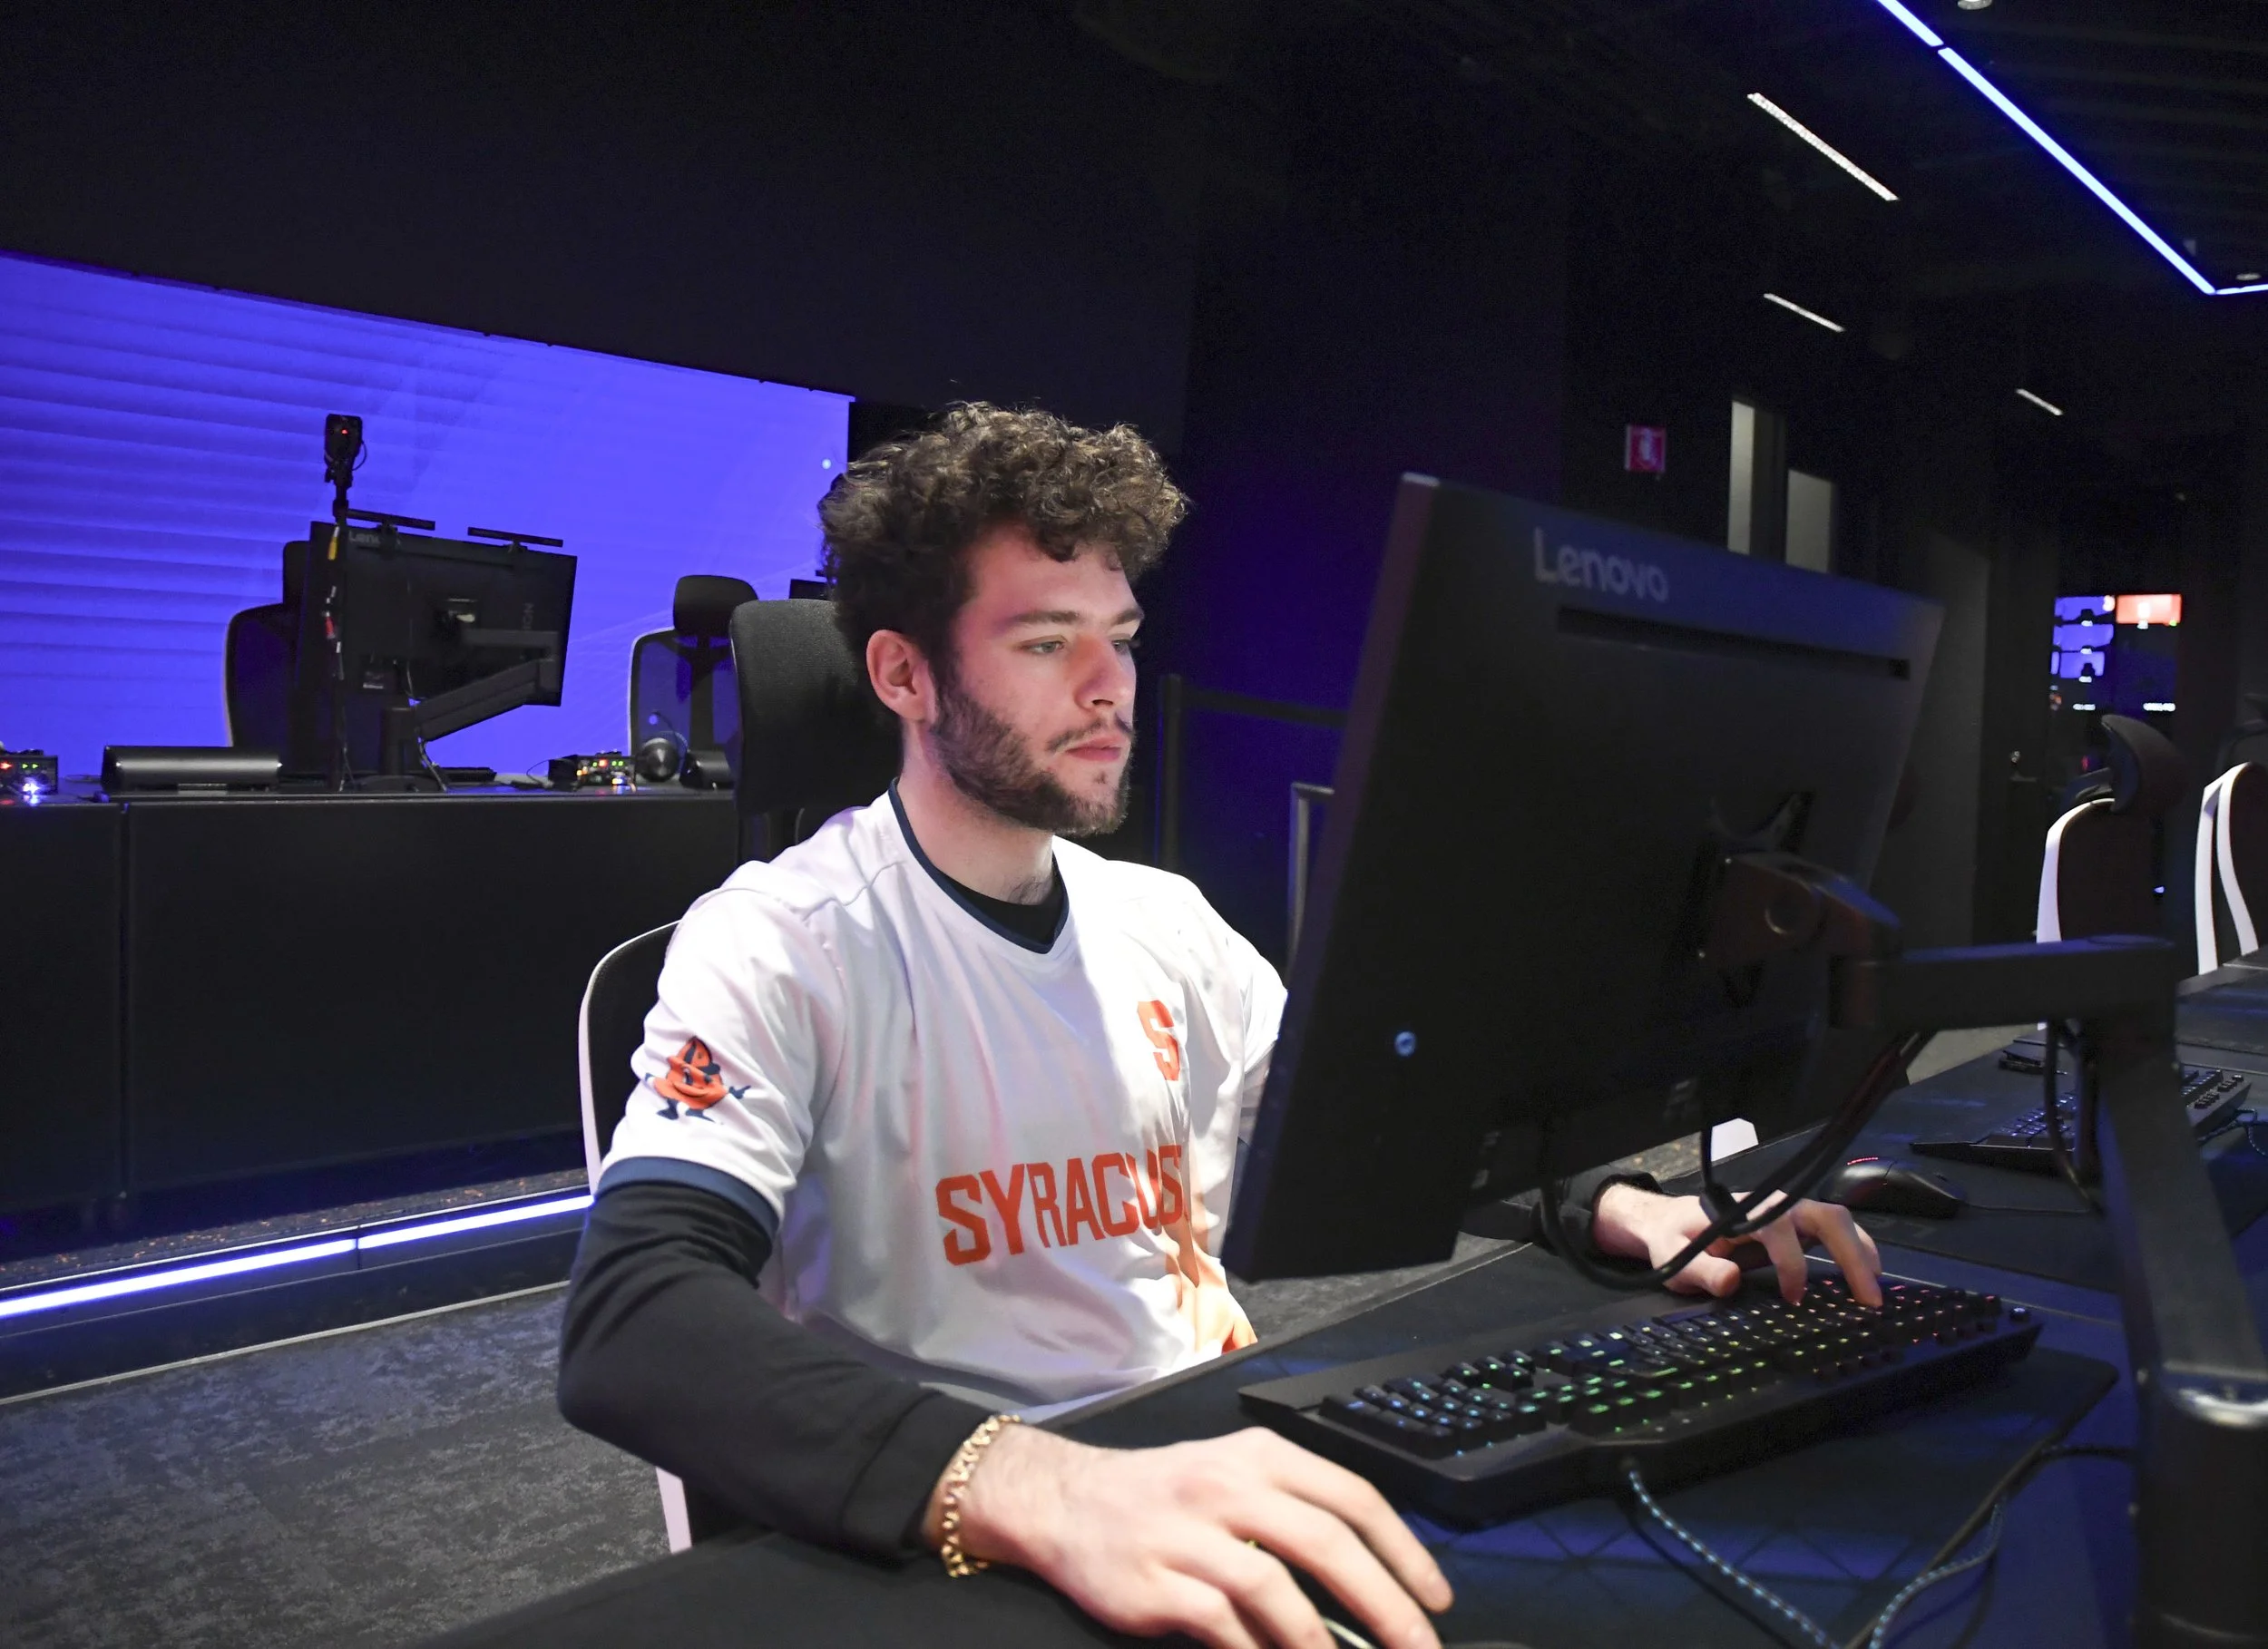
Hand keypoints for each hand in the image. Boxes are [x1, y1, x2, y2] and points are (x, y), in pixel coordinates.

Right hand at [928, 1422, 1451, 1648]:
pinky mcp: (1154, 1580)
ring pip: (1274, 1586)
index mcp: (1260, 1455)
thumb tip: (1375, 1581)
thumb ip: (1296, 1513)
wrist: (1065, 1500)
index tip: (1435, 1598)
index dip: (1403, 1551)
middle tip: (1417, 1646)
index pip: (1352, 1496)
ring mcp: (1188, 1532)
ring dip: (1320, 1640)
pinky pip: (1220, 1624)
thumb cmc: (1166, 1494)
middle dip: (1384, 1602)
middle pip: (1326, 1541)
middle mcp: (1227, 1485)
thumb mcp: (1234, 1475)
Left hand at [1591, 1183, 1881, 1306]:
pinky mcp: (1797, 1226)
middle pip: (1825, 1216)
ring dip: (1861, 1253)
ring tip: (1874, 1293)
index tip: (1793, 1298)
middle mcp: (1774, 1206)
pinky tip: (1866, 1278)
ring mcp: (1789, 1213)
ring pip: (1837, 1221)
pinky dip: (1856, 1252)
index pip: (1780, 1228)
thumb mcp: (1672, 1257)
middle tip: (1868, 1297)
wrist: (1670, 1221)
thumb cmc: (1673, 1238)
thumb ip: (1699, 1269)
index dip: (1791, 1263)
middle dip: (1851, 1253)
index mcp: (1744, 1210)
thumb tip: (1730, 1281)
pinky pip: (1835, 1232)